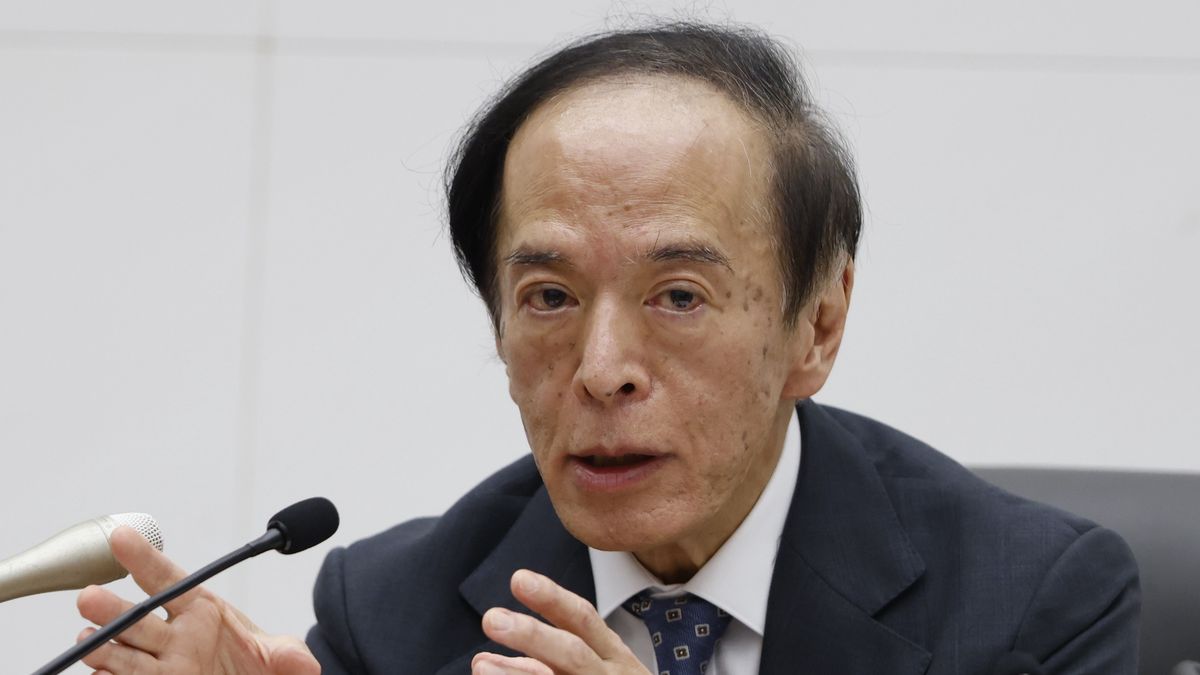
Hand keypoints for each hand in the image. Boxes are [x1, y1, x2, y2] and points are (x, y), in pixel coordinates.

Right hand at [74, 526, 319, 674]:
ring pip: (124, 652)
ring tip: (90, 642)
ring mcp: (161, 666)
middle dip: (113, 608)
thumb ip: (289, 656)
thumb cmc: (255, 667)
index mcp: (202, 612)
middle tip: (91, 597)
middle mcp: (175, 636)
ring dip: (105, 646)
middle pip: (139, 617)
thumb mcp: (280, 658)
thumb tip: (306, 664)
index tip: (123, 536)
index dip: (145, 558)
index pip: (169, 579)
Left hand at [471, 569, 649, 674]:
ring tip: (481, 667)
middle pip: (572, 652)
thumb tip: (483, 660)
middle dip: (532, 634)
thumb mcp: (593, 671)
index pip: (582, 619)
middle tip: (491, 618)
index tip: (518, 579)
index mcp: (611, 656)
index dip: (551, 598)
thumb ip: (541, 664)